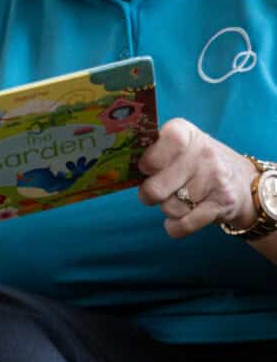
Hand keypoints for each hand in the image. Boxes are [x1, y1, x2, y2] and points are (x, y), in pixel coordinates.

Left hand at [138, 118, 256, 237]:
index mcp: (185, 133)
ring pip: (169, 208)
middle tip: (154, 191)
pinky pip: (184, 224)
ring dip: (167, 208)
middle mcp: (202, 153)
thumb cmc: (195, 163)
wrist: (242, 181)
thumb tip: (118, 169)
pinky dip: (175, 227)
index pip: (160, 147)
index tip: (146, 168)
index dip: (148, 163)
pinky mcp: (222, 203)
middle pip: (156, 188)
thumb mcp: (179, 146)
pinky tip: (177, 220)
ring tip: (177, 198)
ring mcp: (215, 178)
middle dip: (149, 195)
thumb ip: (152, 152)